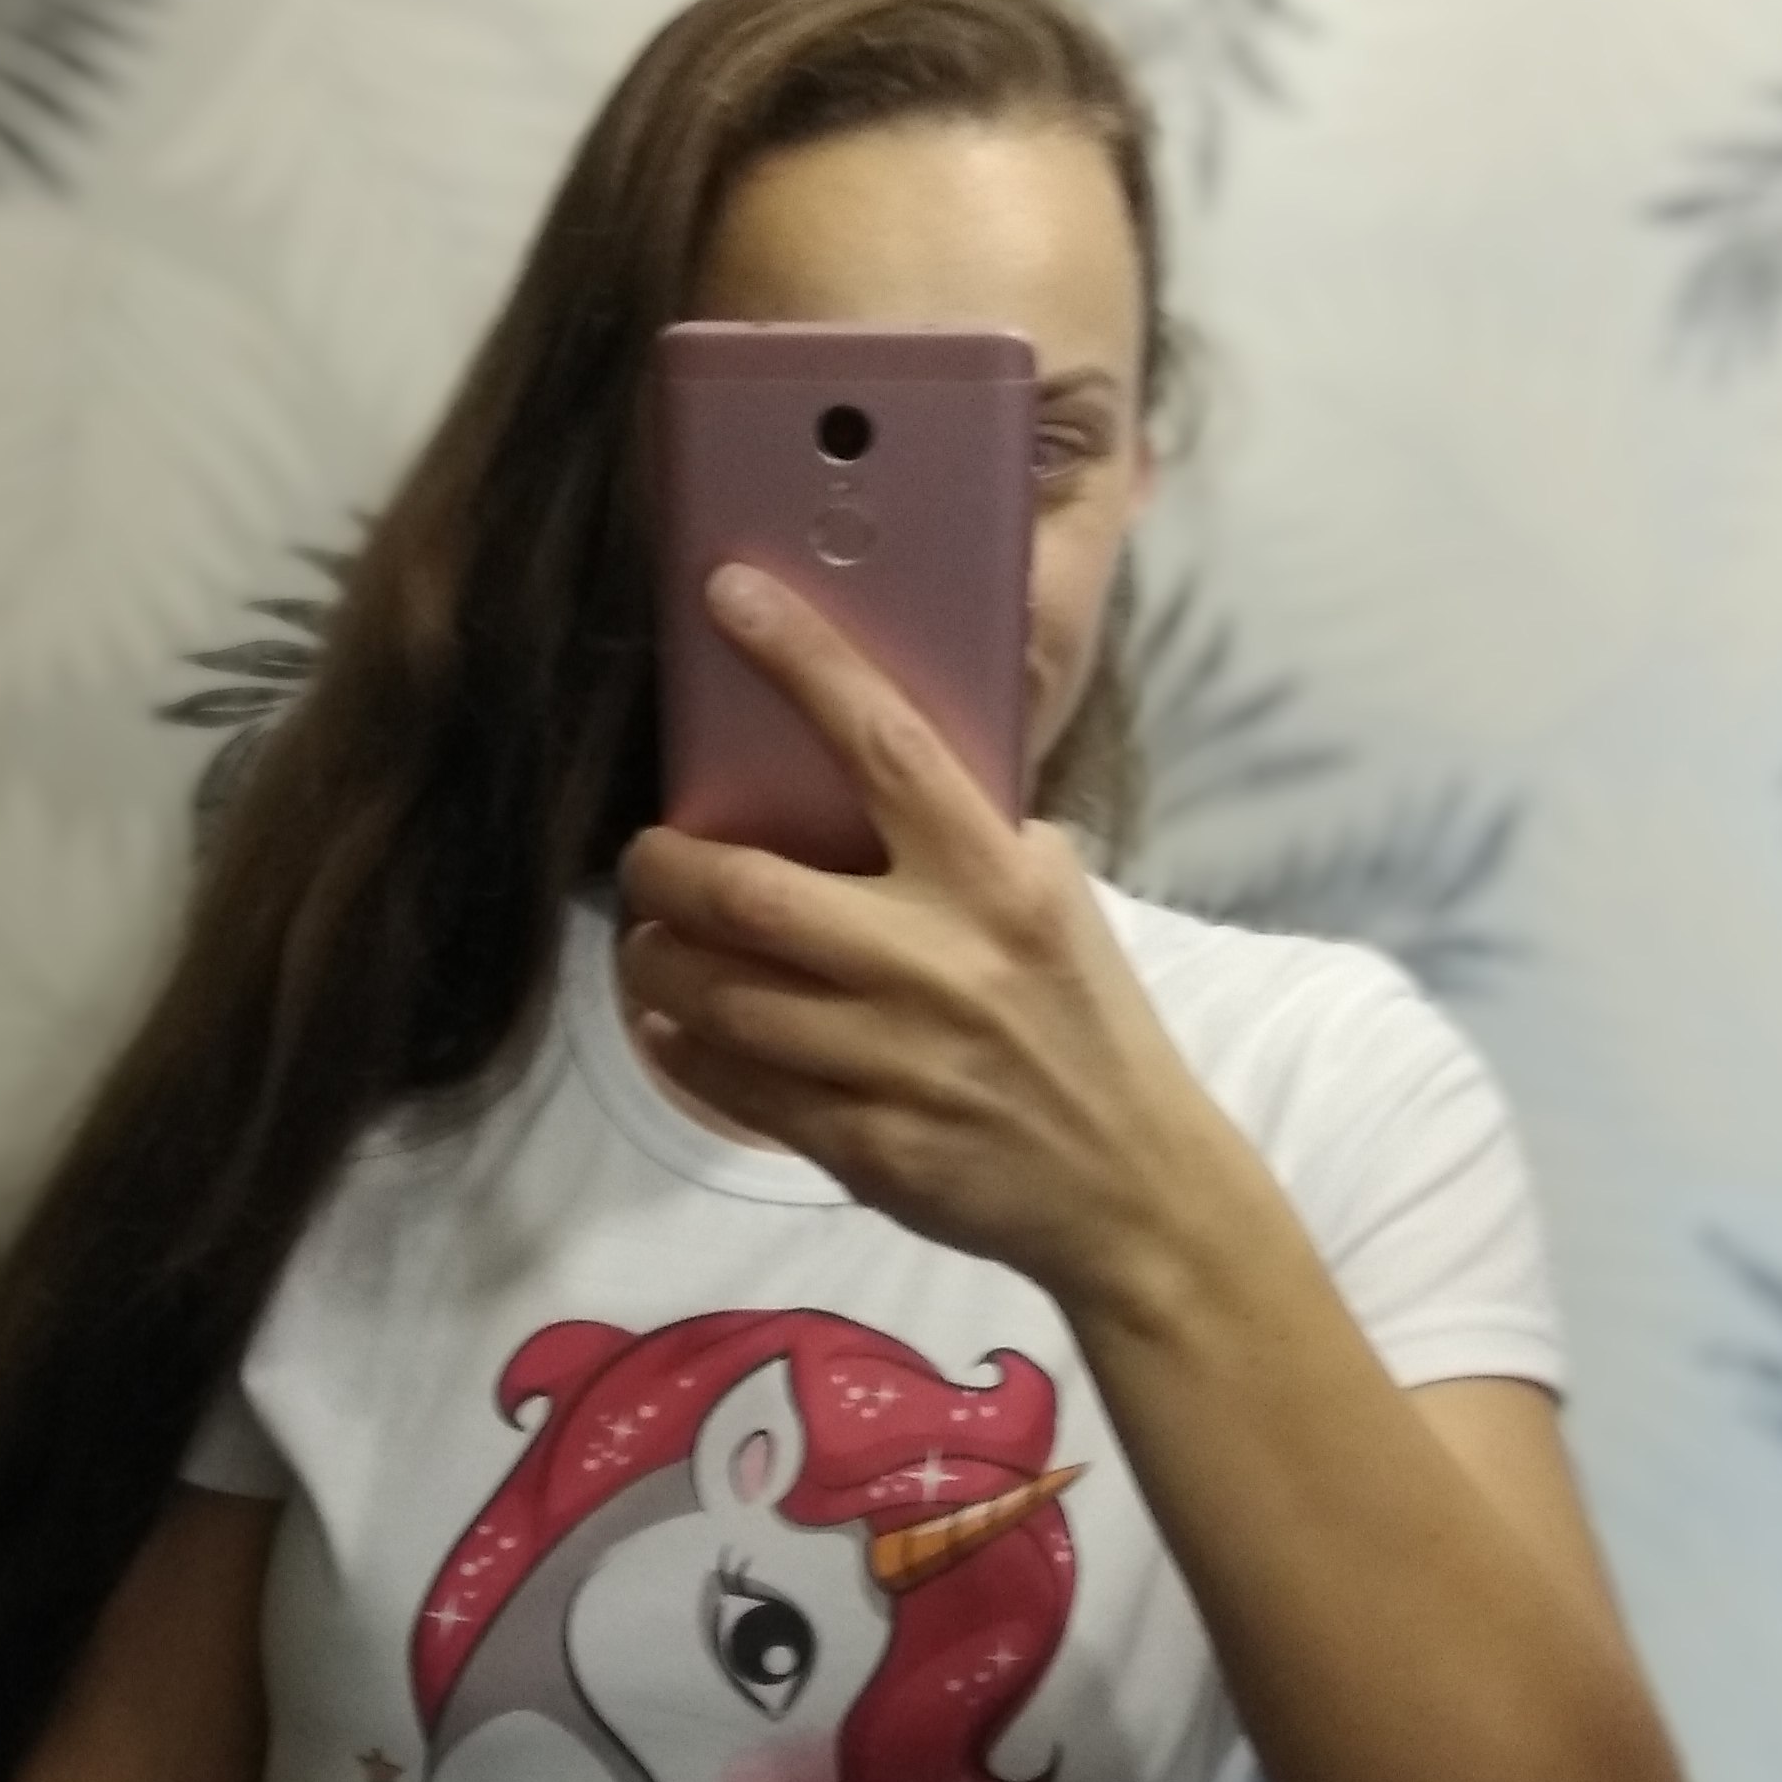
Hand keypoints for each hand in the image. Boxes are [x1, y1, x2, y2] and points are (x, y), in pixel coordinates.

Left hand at [615, 563, 1241, 1302]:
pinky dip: (685, 1046)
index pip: (888, 745)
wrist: (1133, 1187)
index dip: (802, 662)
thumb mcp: (1057, 904)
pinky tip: (675, 1025)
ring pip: (723, 996)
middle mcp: (944, 962)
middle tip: (647, 858)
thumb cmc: (1086, 1025)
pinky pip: (738, 1083)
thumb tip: (880, 759)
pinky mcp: (868, 1145)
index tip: (728, 595)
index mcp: (998, 880)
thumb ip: (976, 837)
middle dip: (669, 869)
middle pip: (754, 892)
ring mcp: (900, 1060)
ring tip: (652, 946)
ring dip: (659, 963)